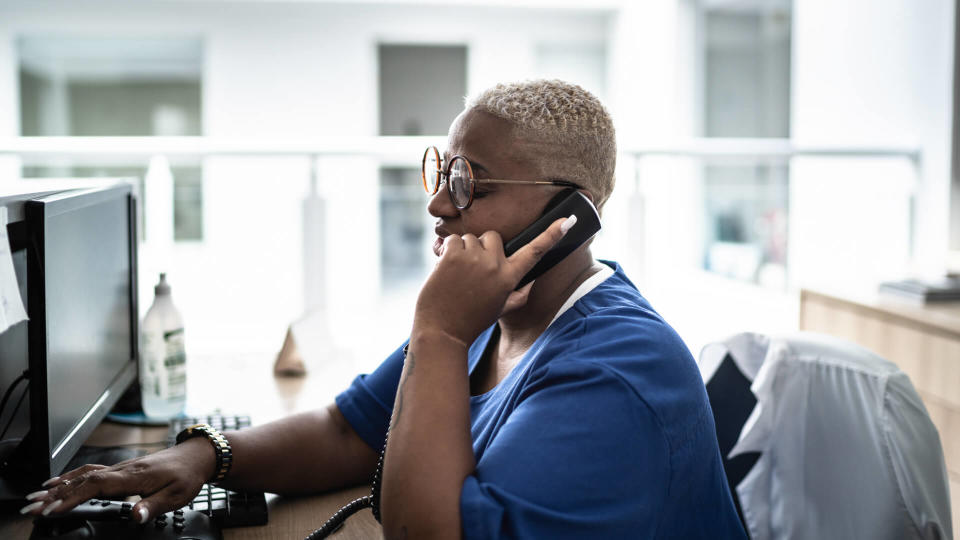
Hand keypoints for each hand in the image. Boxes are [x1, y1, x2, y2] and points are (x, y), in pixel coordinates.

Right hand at [20, 437, 215, 522]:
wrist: (196, 457)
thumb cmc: (186, 476)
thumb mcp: (176, 495)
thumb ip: (153, 506)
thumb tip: (135, 516)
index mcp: (133, 477)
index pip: (96, 486)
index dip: (73, 497)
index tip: (54, 509)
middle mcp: (122, 470)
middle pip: (81, 480)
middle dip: (54, 495)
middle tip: (31, 507)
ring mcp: (120, 468)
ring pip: (83, 475)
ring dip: (58, 486)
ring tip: (35, 497)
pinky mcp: (120, 470)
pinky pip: (90, 472)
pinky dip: (70, 477)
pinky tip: (58, 483)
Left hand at [412, 216, 571, 346]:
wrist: (442, 331)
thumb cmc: (471, 321)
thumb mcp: (501, 309)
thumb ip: (519, 294)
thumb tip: (532, 280)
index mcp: (510, 278)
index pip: (535, 252)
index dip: (552, 235)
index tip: (568, 220)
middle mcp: (496, 266)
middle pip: (494, 237)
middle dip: (483, 248)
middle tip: (473, 270)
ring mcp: (475, 259)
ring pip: (471, 238)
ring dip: (463, 250)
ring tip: (456, 274)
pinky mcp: (453, 255)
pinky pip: (453, 239)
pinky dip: (446, 251)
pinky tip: (444, 270)